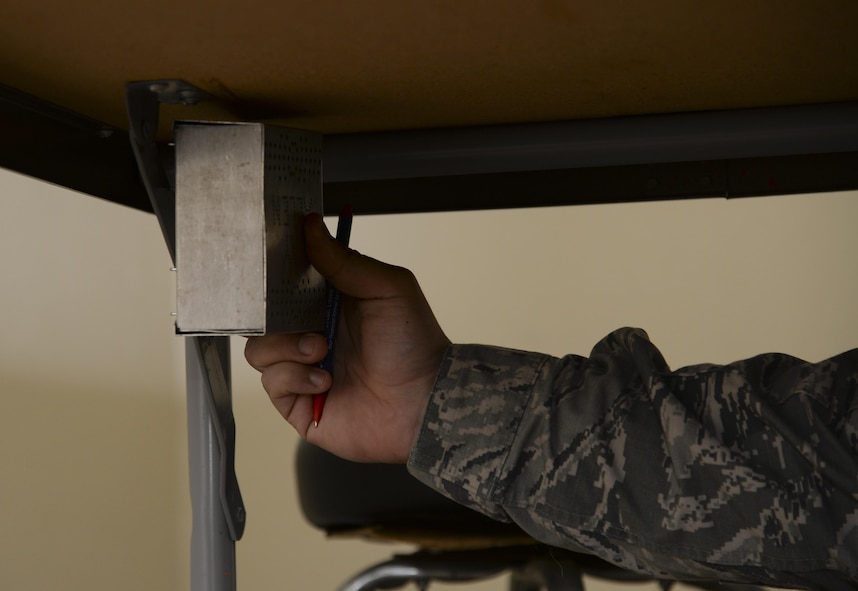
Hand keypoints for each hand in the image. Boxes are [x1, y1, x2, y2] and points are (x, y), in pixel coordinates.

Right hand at [245, 213, 450, 462]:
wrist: (424, 401)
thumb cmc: (414, 344)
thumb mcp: (387, 288)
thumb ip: (344, 260)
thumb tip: (309, 225)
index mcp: (329, 303)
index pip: (285, 282)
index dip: (275, 273)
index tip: (271, 263)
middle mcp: (311, 332)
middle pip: (263, 315)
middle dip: (274, 313)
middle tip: (304, 317)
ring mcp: (302, 367)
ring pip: (259, 348)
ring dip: (288, 347)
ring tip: (321, 350)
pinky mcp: (297, 401)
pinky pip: (271, 382)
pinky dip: (295, 377)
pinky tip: (327, 380)